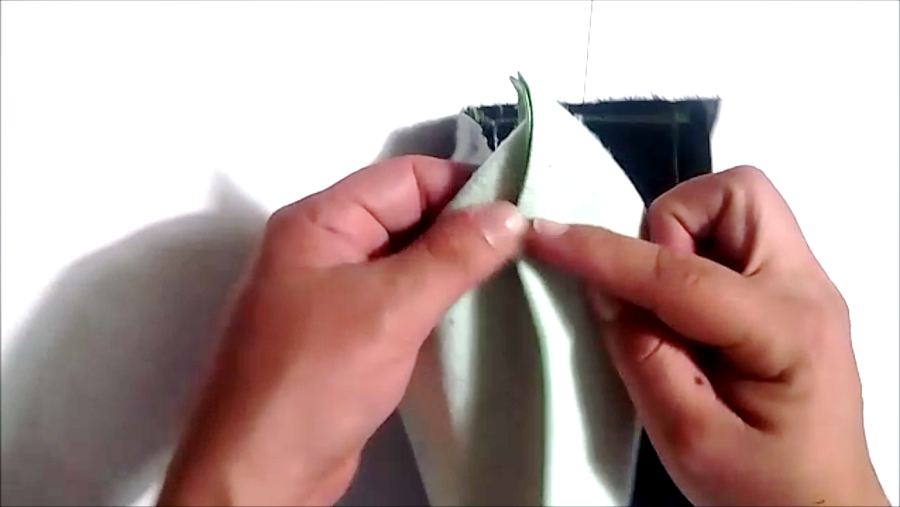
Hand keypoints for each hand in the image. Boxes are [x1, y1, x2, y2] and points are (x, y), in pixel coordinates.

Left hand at [157, 156, 525, 505]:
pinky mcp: (348, 334)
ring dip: (455, 264)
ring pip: (407, 258)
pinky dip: (437, 299)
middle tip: (529, 244)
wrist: (261, 472)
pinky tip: (478, 311)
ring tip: (517, 273)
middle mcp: (324, 248)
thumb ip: (452, 256)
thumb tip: (509, 212)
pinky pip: (400, 298)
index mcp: (320, 222)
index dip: (464, 184)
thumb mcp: (390, 308)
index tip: (523, 206)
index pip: (405, 177)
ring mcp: (334, 293)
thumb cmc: (316, 378)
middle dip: (465, 225)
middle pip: (406, 214)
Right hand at [526, 166, 887, 505]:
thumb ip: (641, 354)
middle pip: (737, 193)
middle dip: (670, 225)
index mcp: (785, 332)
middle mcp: (808, 287)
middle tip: (648, 295)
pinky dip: (695, 252)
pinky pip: (735, 234)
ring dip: (683, 237)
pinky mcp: (792, 287)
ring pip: (736, 203)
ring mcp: (807, 282)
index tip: (543, 234)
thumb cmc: (760, 488)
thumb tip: (602, 285)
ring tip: (669, 306)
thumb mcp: (688, 438)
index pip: (681, 274)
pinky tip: (688, 311)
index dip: (604, 252)